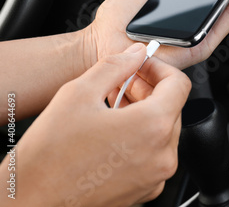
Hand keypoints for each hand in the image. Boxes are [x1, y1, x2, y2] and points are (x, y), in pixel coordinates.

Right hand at [0, 43, 190, 205]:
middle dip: (149, 89)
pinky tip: (115, 130)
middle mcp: (162, 155)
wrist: (32, 201)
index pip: (179, 84)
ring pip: (163, 131)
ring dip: (145, 112)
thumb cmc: (49, 158)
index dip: (160, 68)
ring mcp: (156, 176)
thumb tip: (135, 54)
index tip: (143, 65)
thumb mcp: (78, 94)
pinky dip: (141, 137)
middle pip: (172, 107)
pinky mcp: (146, 190)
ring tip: (113, 104)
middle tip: (123, 82)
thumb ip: (114, 66)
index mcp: (152, 127)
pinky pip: (154, 154)